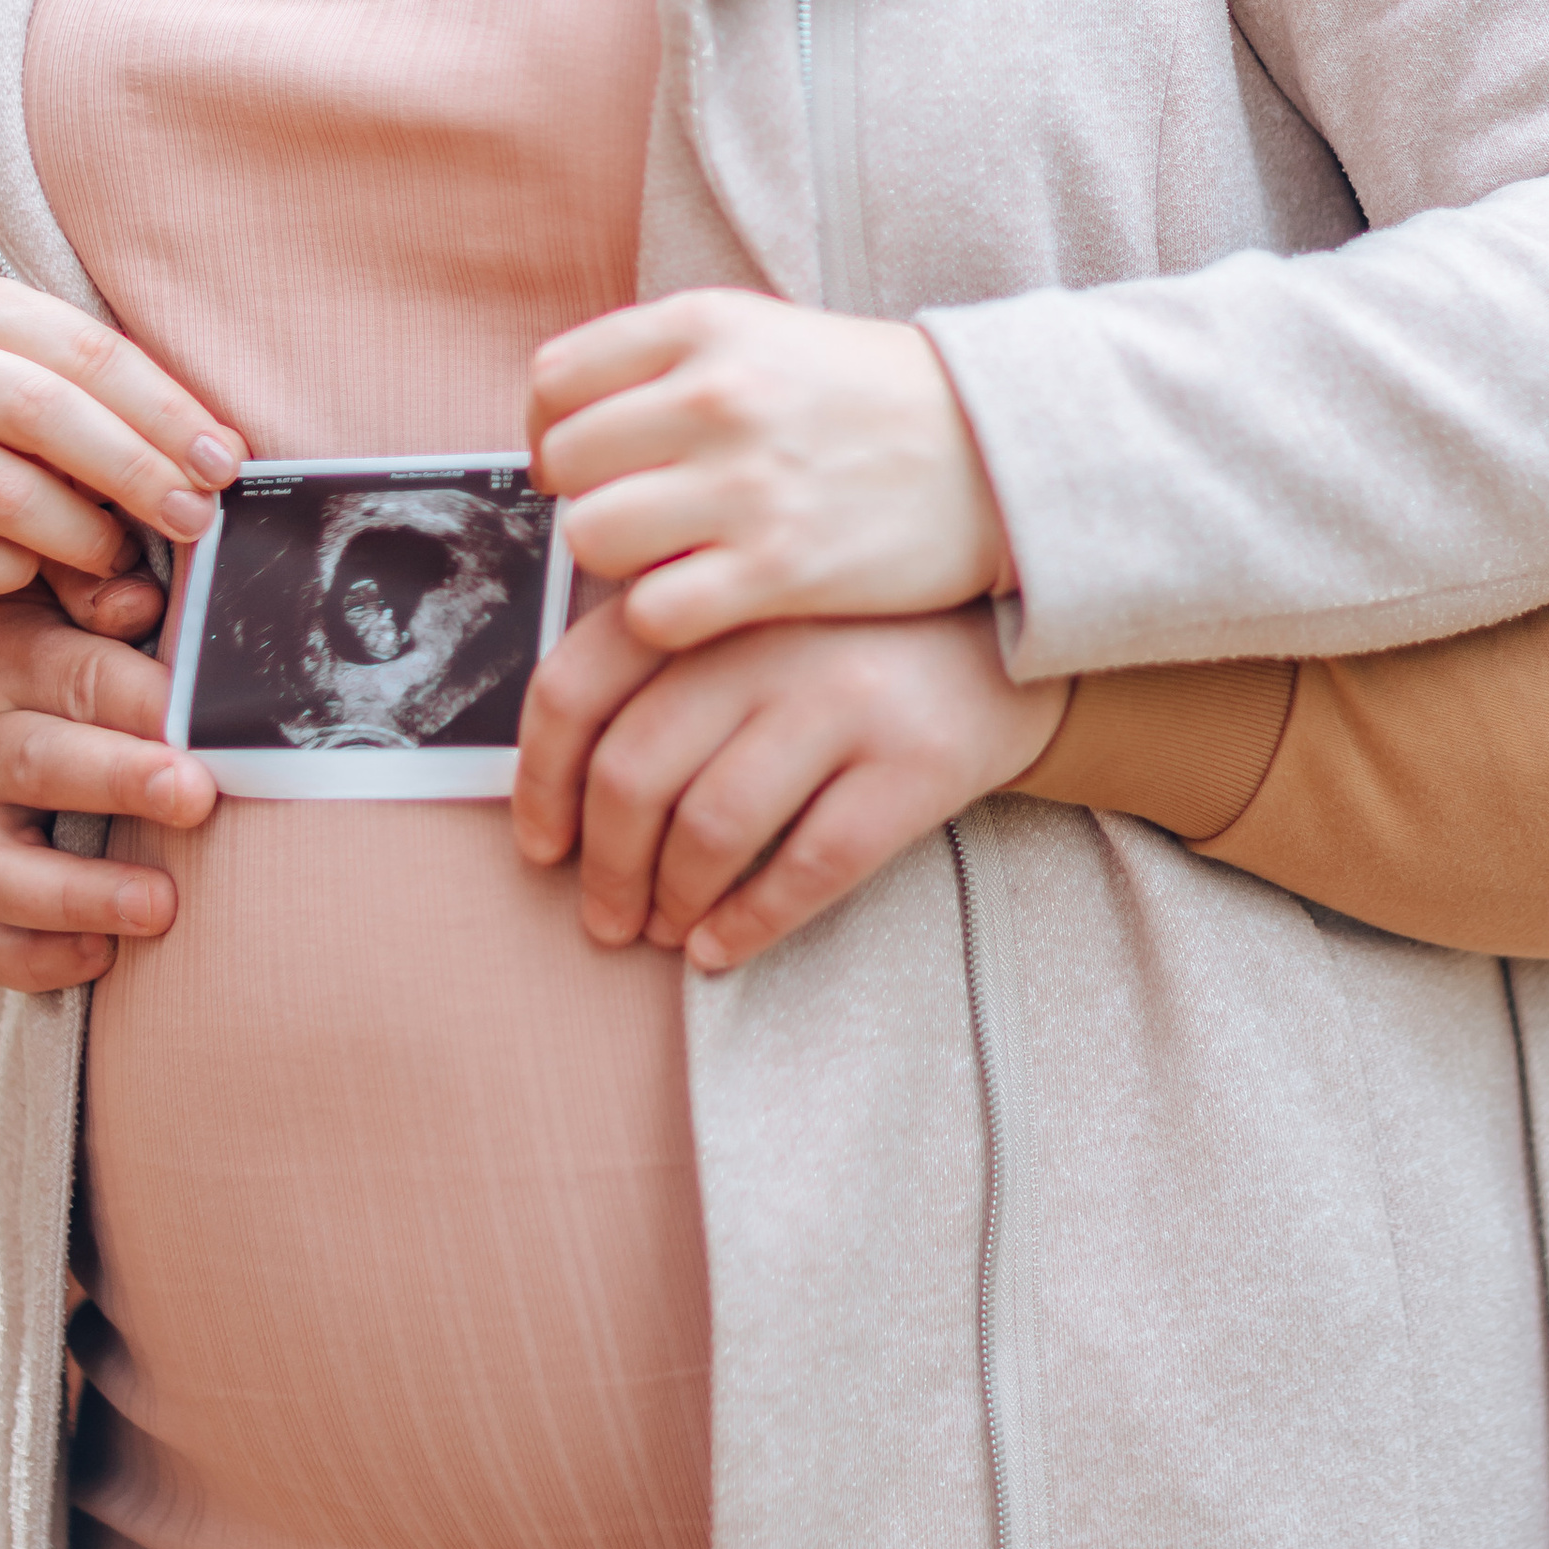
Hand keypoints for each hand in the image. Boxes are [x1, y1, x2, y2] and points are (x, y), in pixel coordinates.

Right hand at [0, 275, 245, 614]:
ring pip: (5, 494)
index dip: (167, 411)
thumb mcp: (60, 394)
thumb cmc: (2, 429)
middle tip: (196, 517)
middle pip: (45, 413)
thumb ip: (129, 413)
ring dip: (83, 535)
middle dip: (135, 471)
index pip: (90, 351)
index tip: (225, 463)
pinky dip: (16, 572)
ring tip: (119, 553)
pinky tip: (33, 570)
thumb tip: (224, 455)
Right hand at [0, 587, 216, 993]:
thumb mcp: (79, 592)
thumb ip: (109, 591)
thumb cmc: (75, 630)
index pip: (83, 674)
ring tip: (160, 906)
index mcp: (17, 655)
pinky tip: (103, 957)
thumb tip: (141, 602)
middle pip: (41, 763)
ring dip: (78, 891)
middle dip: (121, 783)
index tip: (208, 718)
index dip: (147, 699)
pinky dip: (34, 959)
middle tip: (194, 797)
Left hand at [512, 596, 1066, 969]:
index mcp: (712, 601)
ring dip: (670, 902)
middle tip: (605, 917)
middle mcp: (770, 641)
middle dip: (604, 869)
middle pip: (635, 773)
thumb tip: (558, 790)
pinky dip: (748, 924)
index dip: (541, 782)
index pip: (577, 687)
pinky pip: (809, 867)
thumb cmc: (846, 646)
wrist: (1008, 645)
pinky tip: (722, 947)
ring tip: (665, 929)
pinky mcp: (914, 763)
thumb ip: (662, 663)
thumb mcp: (748, 619)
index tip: (541, 847)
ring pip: (712, 828)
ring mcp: (845, 700)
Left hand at [529, 289, 1012, 651]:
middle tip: (634, 513)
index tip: (587, 456)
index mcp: (707, 326)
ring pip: (595, 537)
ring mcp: (747, 485)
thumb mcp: (768, 334)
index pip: (555, 381)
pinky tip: (705, 599)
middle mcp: (718, 397)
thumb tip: (563, 421)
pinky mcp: (778, 569)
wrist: (997, 454)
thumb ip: (668, 363)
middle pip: (566, 464)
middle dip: (587, 497)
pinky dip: (665, 616)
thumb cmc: (873, 400)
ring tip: (671, 555)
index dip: (553, 429)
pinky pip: (653, 610)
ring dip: (622, 559)